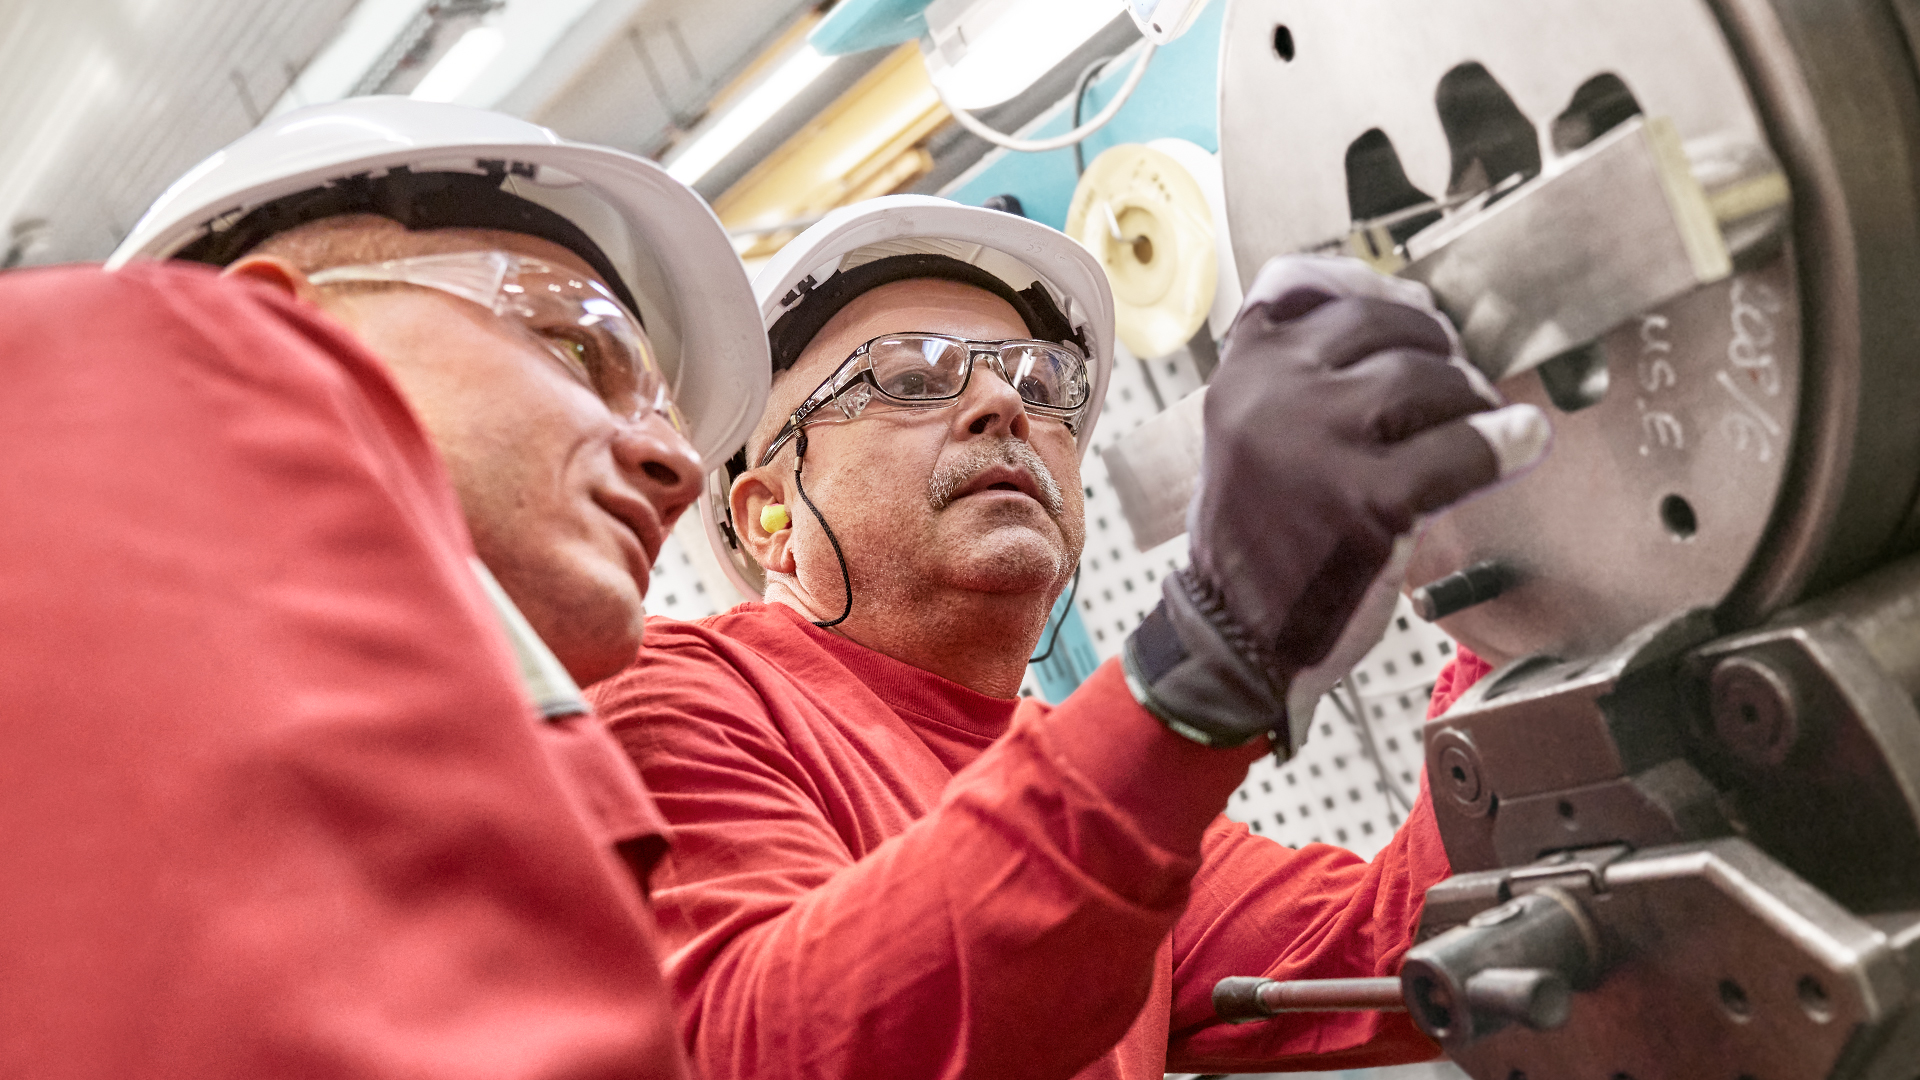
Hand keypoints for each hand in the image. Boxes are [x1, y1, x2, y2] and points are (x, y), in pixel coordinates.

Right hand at [1123, 256, 1547, 751]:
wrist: (1237, 638)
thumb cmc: (1260, 536)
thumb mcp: (1251, 431)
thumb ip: (1303, 372)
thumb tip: (1412, 311)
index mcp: (1242, 371)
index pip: (1307, 283)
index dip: (1372, 289)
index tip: (1412, 310)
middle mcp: (1274, 395)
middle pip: (1386, 325)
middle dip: (1435, 348)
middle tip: (1455, 383)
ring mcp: (1320, 446)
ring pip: (1429, 381)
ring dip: (1470, 398)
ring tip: (1480, 422)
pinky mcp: (1369, 504)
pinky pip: (1463, 450)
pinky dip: (1504, 442)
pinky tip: (1521, 440)